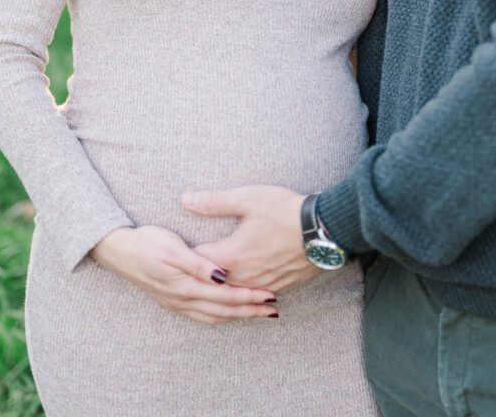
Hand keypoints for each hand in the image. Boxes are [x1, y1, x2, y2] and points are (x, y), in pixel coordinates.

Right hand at [89, 225, 278, 323]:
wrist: (119, 251)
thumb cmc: (148, 243)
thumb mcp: (173, 248)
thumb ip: (198, 264)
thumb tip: (222, 276)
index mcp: (186, 285)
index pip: (226, 296)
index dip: (249, 297)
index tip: (270, 294)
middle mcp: (183, 299)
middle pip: (224, 310)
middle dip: (250, 309)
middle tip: (273, 307)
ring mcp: (177, 303)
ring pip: (214, 316)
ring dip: (238, 315)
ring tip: (258, 312)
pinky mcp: (173, 301)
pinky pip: (202, 315)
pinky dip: (221, 316)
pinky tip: (229, 313)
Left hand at [182, 186, 316, 293]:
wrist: (323, 230)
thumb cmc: (284, 211)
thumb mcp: (247, 199)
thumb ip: (213, 202)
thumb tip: (185, 200)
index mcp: (231, 256)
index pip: (198, 263)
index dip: (184, 260)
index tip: (172, 257)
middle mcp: (243, 277)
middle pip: (212, 284)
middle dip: (198, 279)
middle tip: (181, 278)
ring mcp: (261, 285)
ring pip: (232, 294)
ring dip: (219, 291)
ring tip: (205, 290)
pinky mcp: (278, 287)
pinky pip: (252, 296)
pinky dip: (241, 295)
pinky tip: (238, 293)